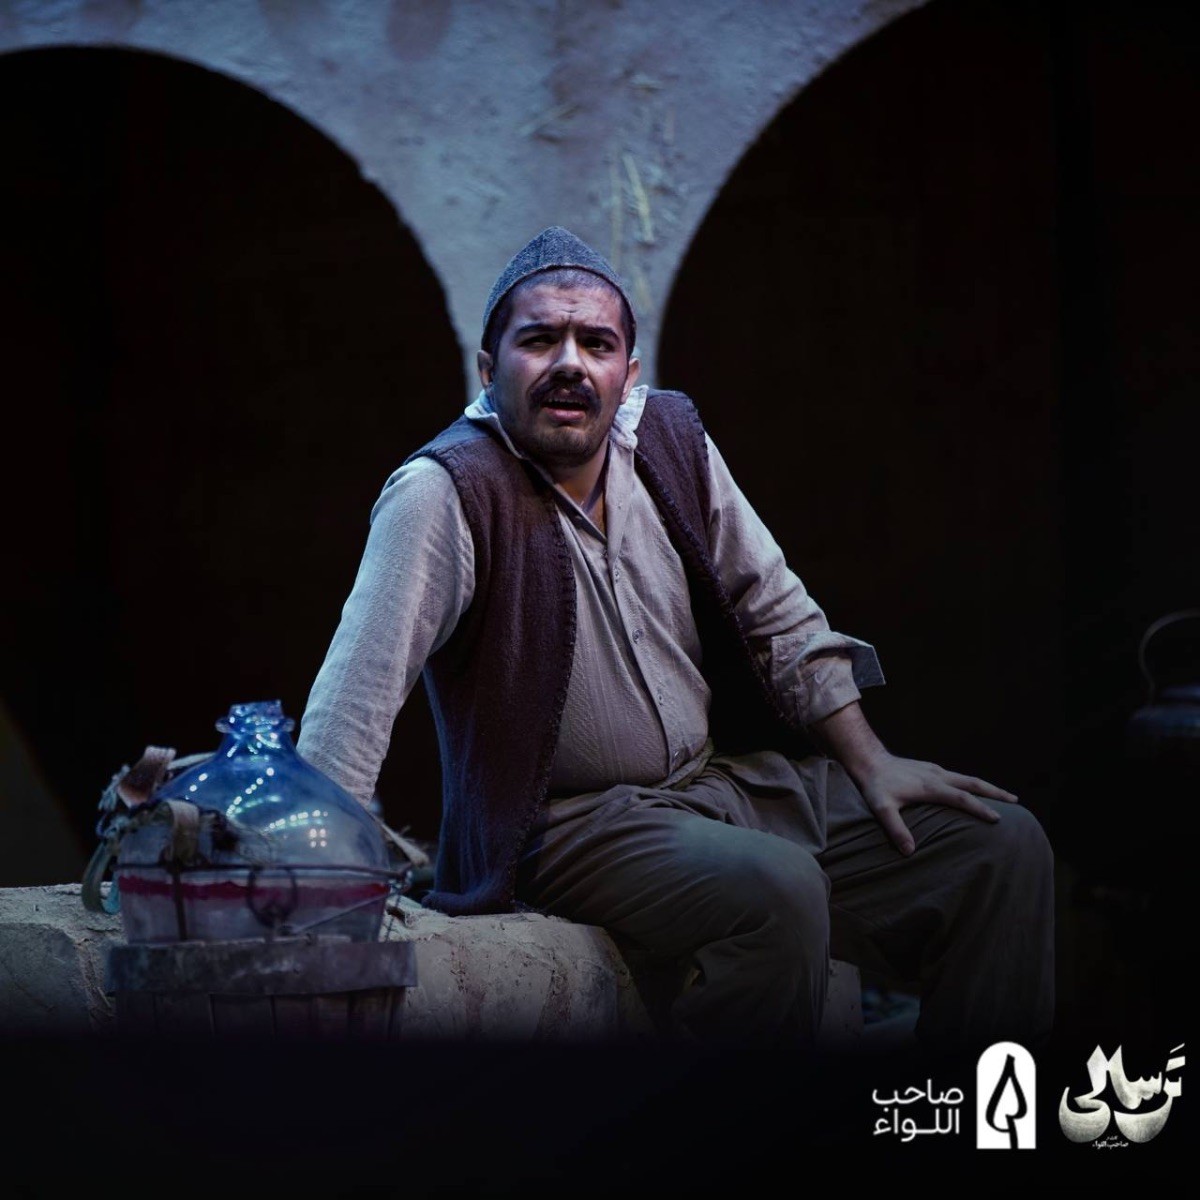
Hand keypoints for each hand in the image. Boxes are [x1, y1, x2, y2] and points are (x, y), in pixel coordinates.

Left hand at [849, 752, 1018, 855]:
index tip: (997, 819)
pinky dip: (972, 785)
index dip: (980, 808)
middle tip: (1016, 801)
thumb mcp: (881, 808)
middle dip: (995, 792)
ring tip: (1005, 796)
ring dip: (987, 787)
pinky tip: (975, 791)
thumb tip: (910, 851)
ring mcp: (936, 771)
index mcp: (931, 786)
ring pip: (967, 778)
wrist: (869, 760)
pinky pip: (958, 777)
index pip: (962, 798)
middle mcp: (938, 776)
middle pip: (973, 783)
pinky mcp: (931, 769)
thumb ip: (895, 829)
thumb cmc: (875, 786)